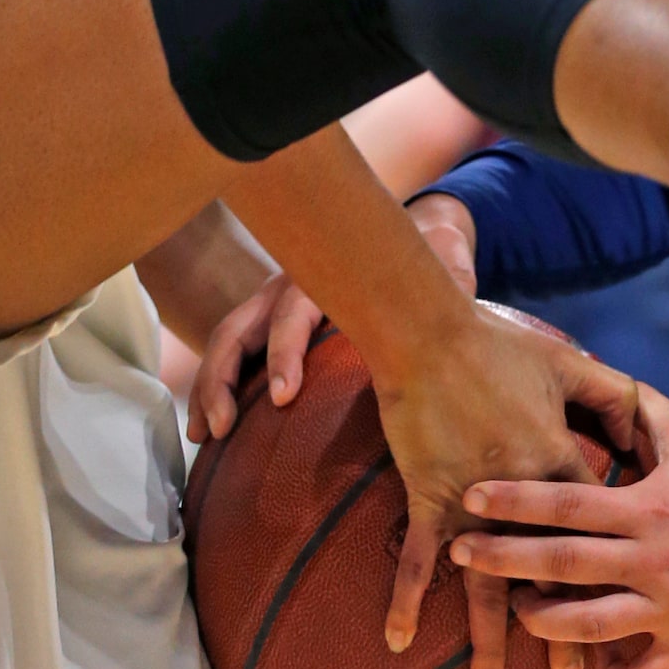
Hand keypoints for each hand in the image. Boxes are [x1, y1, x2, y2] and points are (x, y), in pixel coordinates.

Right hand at [187, 194, 614, 668]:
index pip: (597, 527)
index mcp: (561, 459)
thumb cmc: (497, 343)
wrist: (432, 333)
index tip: (626, 604)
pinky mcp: (430, 495)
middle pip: (550, 574)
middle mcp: (525, 493)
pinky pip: (418, 558)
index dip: (610, 568)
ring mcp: (475, 501)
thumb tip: (638, 412)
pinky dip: (403, 597)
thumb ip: (604, 391)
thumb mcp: (564, 362)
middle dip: (561, 628)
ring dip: (490, 639)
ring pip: (487, 584)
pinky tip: (395, 639)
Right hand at [188, 196, 476, 443]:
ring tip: (203, 436)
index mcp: (329, 272)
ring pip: (227, 339)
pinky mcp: (269, 324)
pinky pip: (233, 354)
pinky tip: (210, 433)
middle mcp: (289, 285)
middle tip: (223, 427)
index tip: (282, 397)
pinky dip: (216, 389)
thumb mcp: (444, 259)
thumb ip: (454, 277)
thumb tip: (465, 292)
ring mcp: (273, 303)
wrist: (414, 233)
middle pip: (241, 325)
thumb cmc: (428, 257)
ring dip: (209, 387)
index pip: (295, 310)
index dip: (284, 351)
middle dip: (224, 376)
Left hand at [448, 386, 668, 668]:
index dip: (515, 500)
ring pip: (590, 627)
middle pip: (563, 565)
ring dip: (543, 622)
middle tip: (458, 554)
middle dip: (504, 560)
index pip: (568, 503)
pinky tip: (587, 664)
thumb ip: (638, 410)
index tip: (473, 495)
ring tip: (516, 610)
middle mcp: (655, 559)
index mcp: (650, 506)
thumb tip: (595, 379)